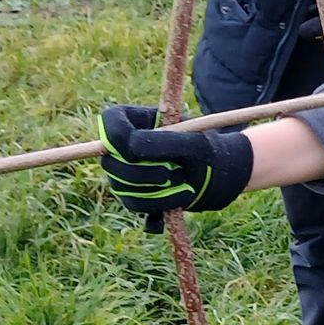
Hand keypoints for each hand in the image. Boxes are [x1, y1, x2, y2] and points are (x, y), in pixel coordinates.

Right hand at [98, 104, 253, 228]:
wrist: (214, 175)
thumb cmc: (203, 151)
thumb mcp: (194, 142)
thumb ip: (165, 141)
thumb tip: (132, 146)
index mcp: (134, 120)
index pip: (109, 123)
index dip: (117, 138)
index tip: (137, 150)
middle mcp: (122, 147)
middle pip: (111, 161)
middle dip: (143, 171)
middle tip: (173, 172)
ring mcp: (123, 172)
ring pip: (121, 186)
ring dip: (156, 188)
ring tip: (184, 182)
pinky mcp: (132, 195)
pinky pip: (134, 204)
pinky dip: (160, 204)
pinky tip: (181, 197)